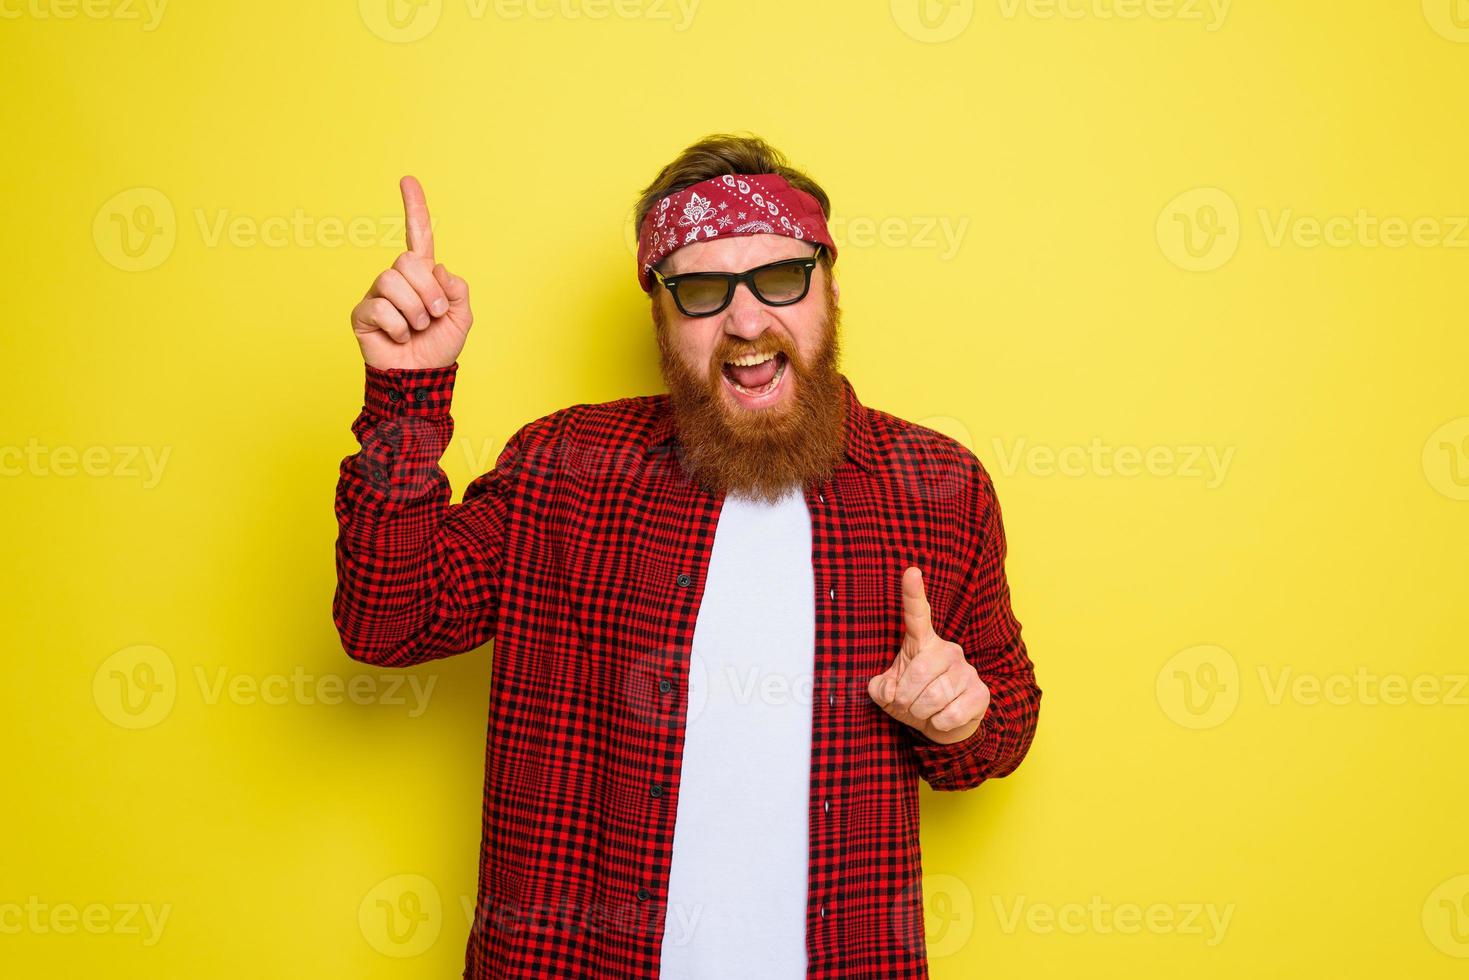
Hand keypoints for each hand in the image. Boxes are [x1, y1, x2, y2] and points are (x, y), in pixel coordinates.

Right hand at [350, 175, 473, 370]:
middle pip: (407, 261)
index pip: (417, 235)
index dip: (414, 208)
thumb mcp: (461, 317)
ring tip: (416, 329)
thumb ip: (457, 290)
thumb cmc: (438, 348)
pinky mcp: (363, 313)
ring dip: (414, 312)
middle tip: (433, 317)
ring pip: (393, 282)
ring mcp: (378, 294)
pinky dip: (398, 327)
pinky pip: (381, 307)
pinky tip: (399, 337)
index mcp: (422, 276)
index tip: (407, 180)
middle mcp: (397, 279)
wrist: (420, 378)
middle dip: (428, 292)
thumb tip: (437, 269)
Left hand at [868, 566, 989, 743]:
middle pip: (919, 671)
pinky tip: (941, 718)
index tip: (911, 571)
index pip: (917, 615)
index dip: (913, 593)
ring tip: (922, 712)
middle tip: (905, 704)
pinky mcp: (980, 694)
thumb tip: (887, 689)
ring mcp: (967, 671)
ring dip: (919, 712)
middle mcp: (948, 650)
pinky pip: (949, 714)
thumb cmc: (913, 699)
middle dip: (904, 697)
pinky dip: (937, 724)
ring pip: (934, 697)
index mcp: (922, 642)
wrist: (944, 725)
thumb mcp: (889, 692)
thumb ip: (880, 687)